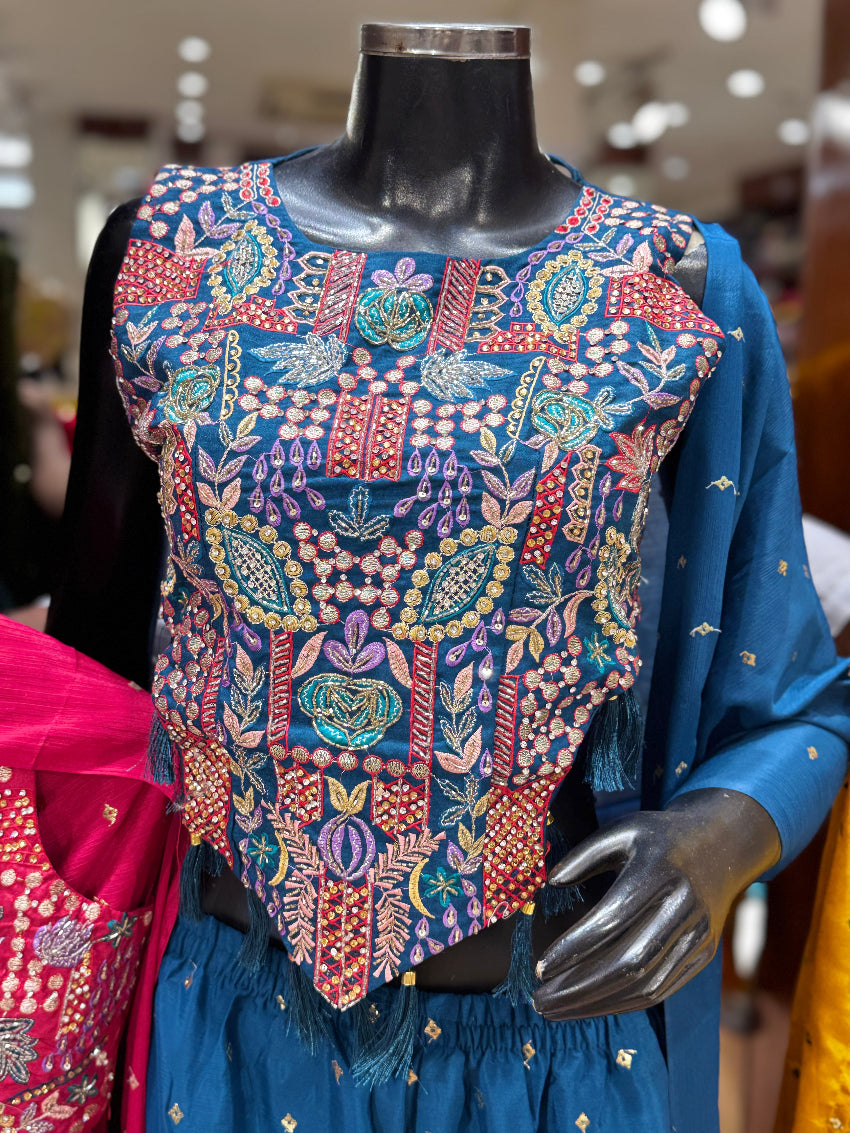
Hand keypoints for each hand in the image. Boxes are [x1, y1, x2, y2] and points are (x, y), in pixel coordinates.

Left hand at [533, 788, 779, 1019]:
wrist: (723, 845)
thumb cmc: (659, 837)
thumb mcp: (622, 829)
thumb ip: (584, 854)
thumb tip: (551, 883)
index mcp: (659, 870)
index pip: (613, 918)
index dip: (575, 947)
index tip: (540, 966)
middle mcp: (682, 906)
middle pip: (630, 961)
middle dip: (580, 987)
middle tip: (539, 1000)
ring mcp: (697, 935)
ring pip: (646, 985)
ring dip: (596, 1004)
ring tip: (555, 1009)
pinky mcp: (702, 955)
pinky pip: (661, 990)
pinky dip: (622, 1003)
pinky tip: (589, 1004)